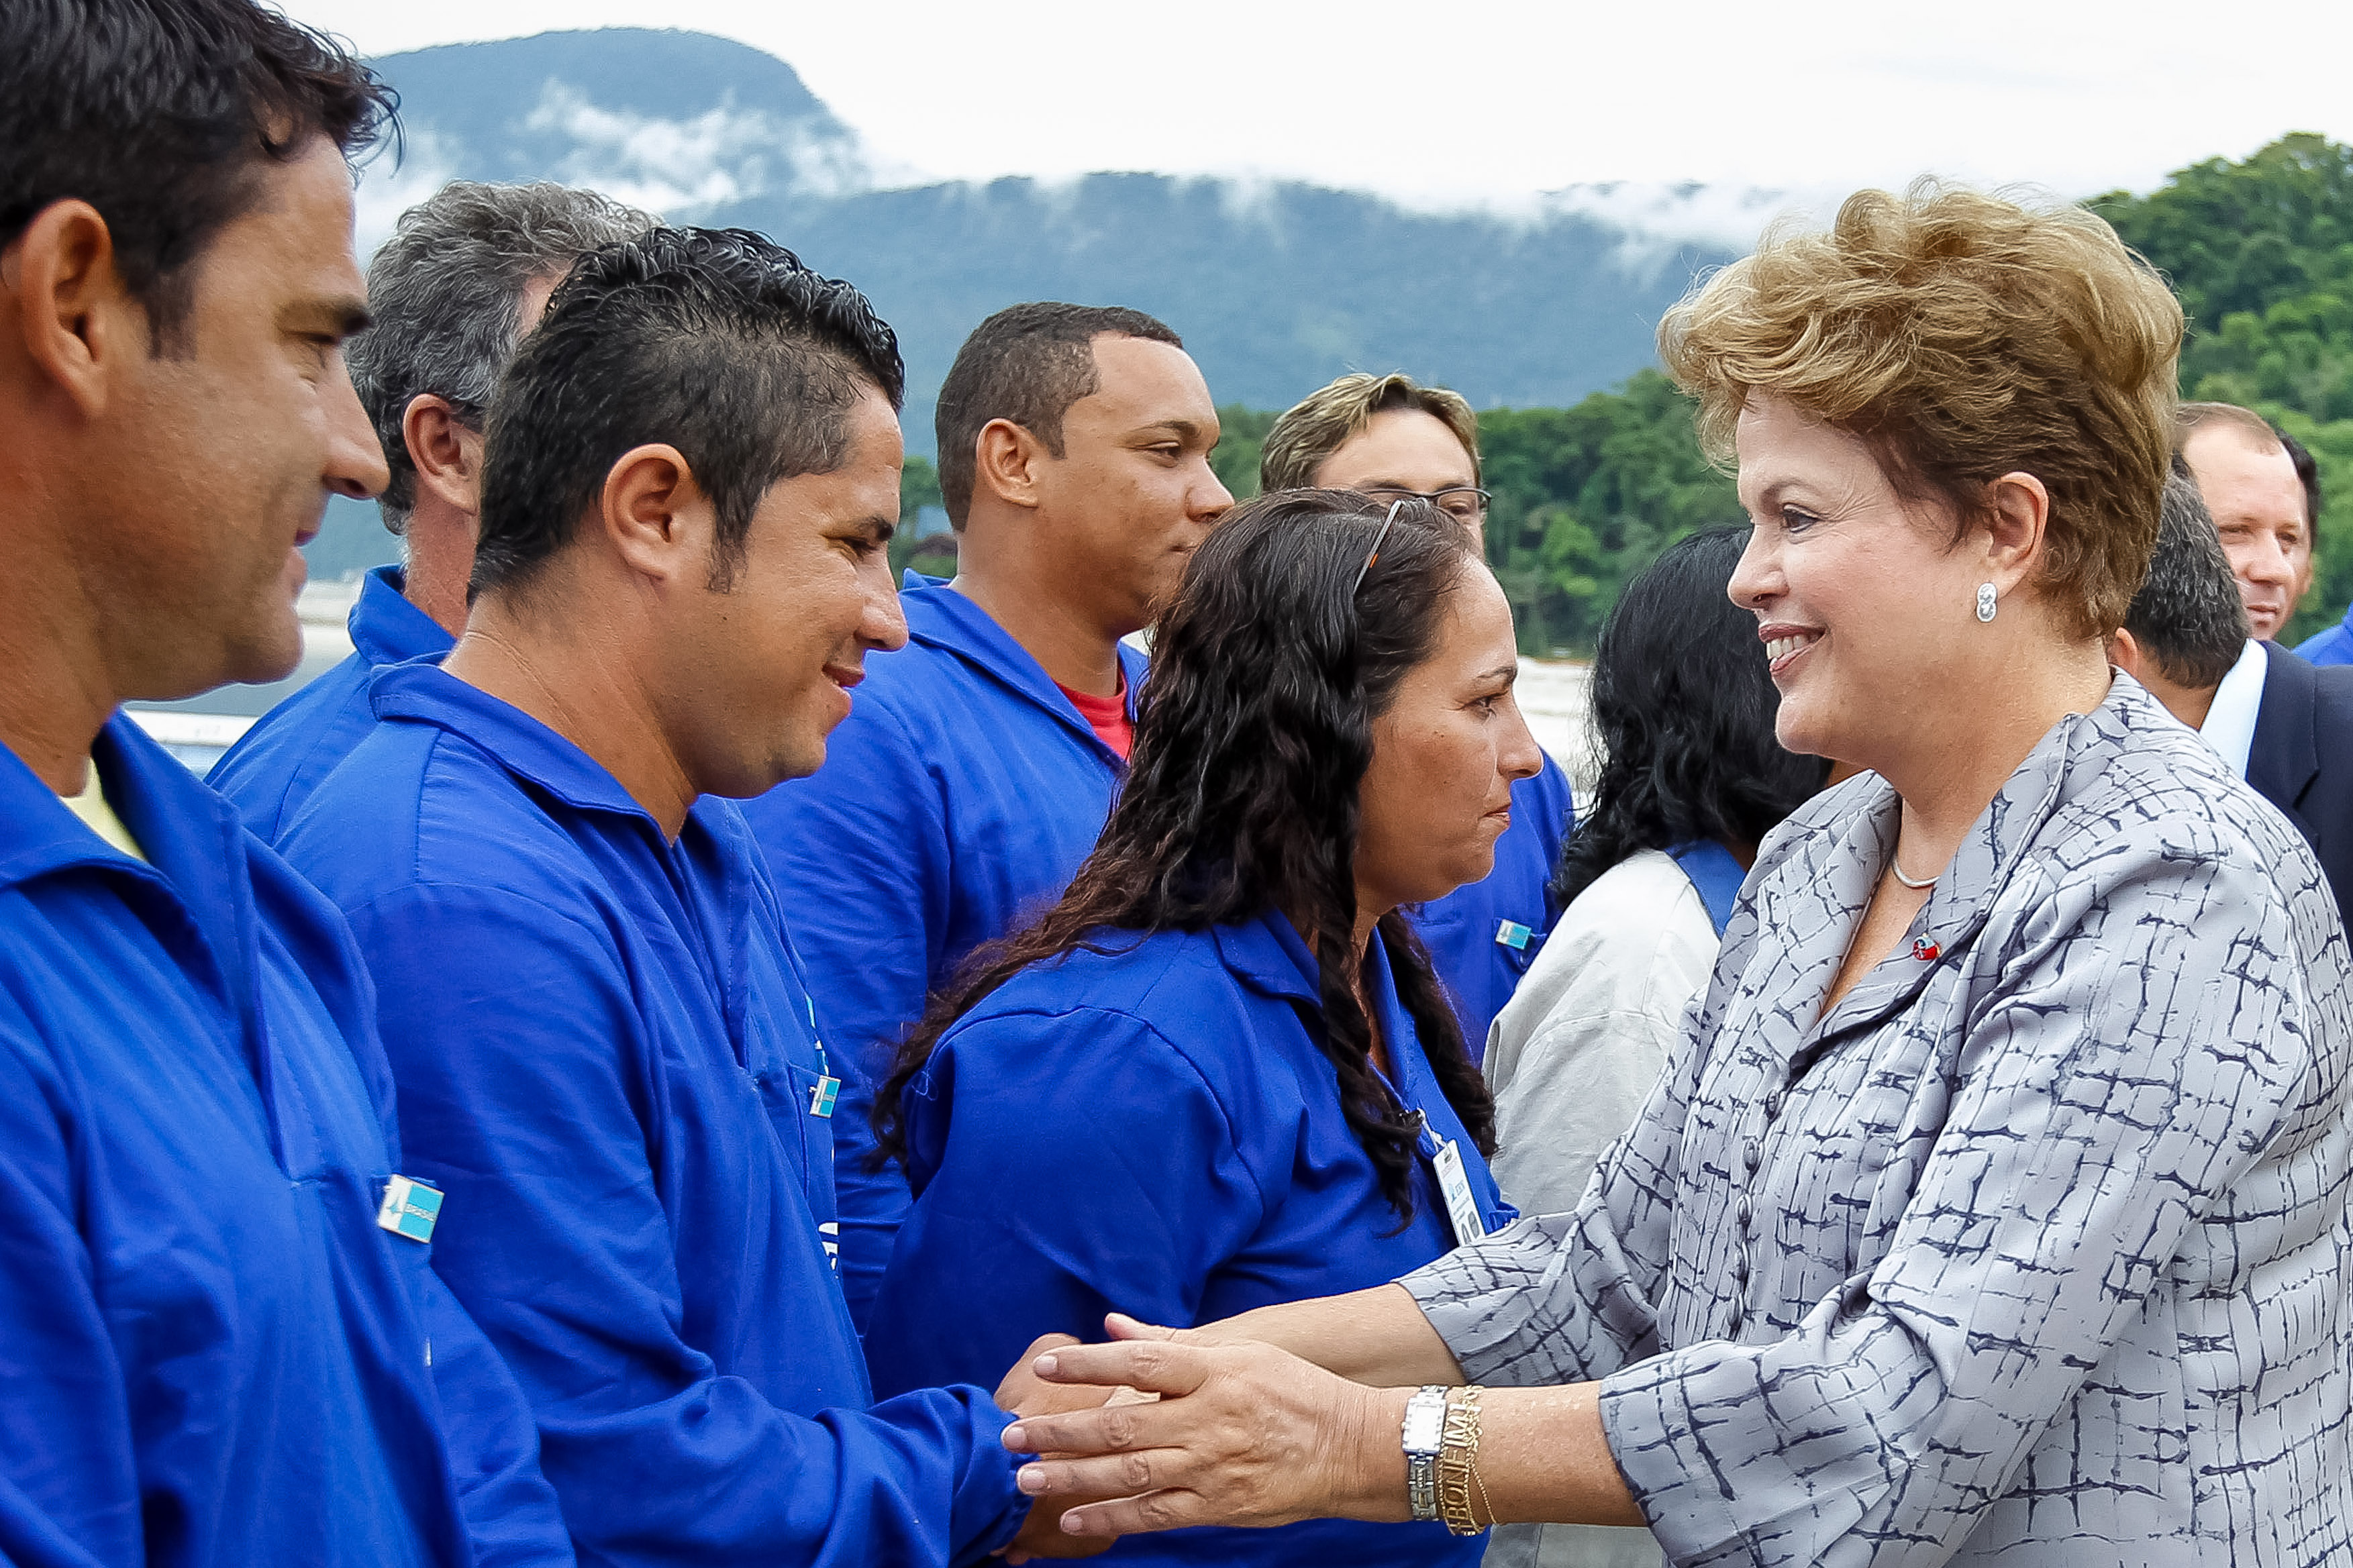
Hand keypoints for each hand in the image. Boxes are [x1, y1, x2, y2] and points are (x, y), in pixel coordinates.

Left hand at [999, 1313, 1406, 1541]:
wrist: (1351, 1448)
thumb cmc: (1292, 1391)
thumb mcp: (1242, 1352)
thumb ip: (1172, 1344)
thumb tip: (1112, 1324)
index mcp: (1213, 1374)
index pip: (1139, 1364)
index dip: (1088, 1365)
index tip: (1045, 1365)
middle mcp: (1208, 1420)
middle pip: (1121, 1426)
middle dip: (1060, 1432)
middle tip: (1011, 1434)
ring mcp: (1211, 1467)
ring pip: (1129, 1475)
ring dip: (1072, 1478)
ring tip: (1027, 1477)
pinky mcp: (1218, 1507)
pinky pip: (1155, 1515)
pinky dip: (1112, 1518)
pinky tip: (1074, 1519)